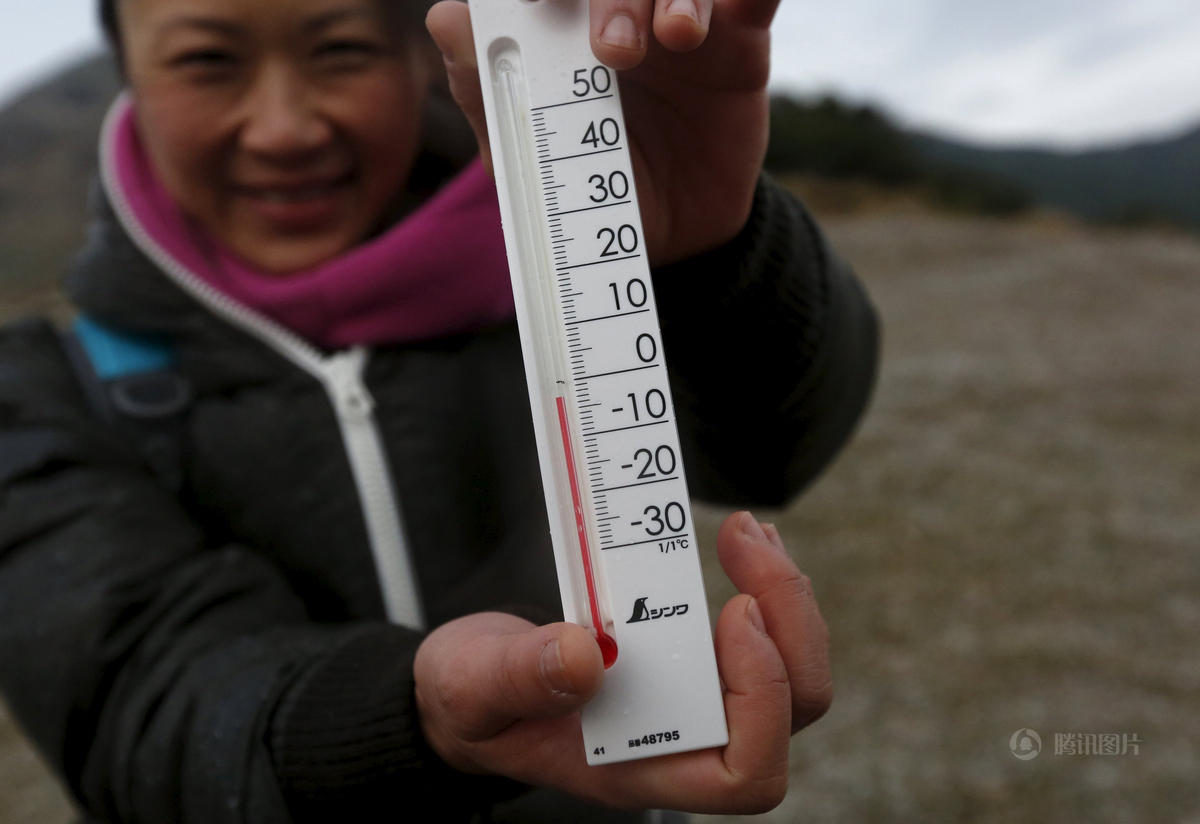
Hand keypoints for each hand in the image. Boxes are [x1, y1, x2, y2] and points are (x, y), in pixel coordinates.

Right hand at [413, 511, 830, 813]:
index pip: (745, 772)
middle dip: (788, 621)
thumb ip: (518, 678)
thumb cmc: (473, 700)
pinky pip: (760, 634)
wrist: (471, 683)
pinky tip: (738, 540)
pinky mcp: (690, 660)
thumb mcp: (470, 686)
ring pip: (788, 671)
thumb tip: (585, 655)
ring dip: (782, 595)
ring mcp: (691, 700)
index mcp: (637, 767)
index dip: (762, 696)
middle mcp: (681, 741)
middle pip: (789, 709)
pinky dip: (762, 583)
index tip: (734, 613)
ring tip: (743, 530)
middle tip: (743, 545)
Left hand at [425, 0, 777, 264]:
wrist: (672, 240)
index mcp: (555, 27)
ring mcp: (677, 21)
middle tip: (613, 49)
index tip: (544, 3)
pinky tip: (741, 6)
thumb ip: (485, 93)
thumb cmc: (588, 197)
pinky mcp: (738, 42)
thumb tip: (447, 17)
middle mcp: (614, 11)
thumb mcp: (528, 162)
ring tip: (675, 36)